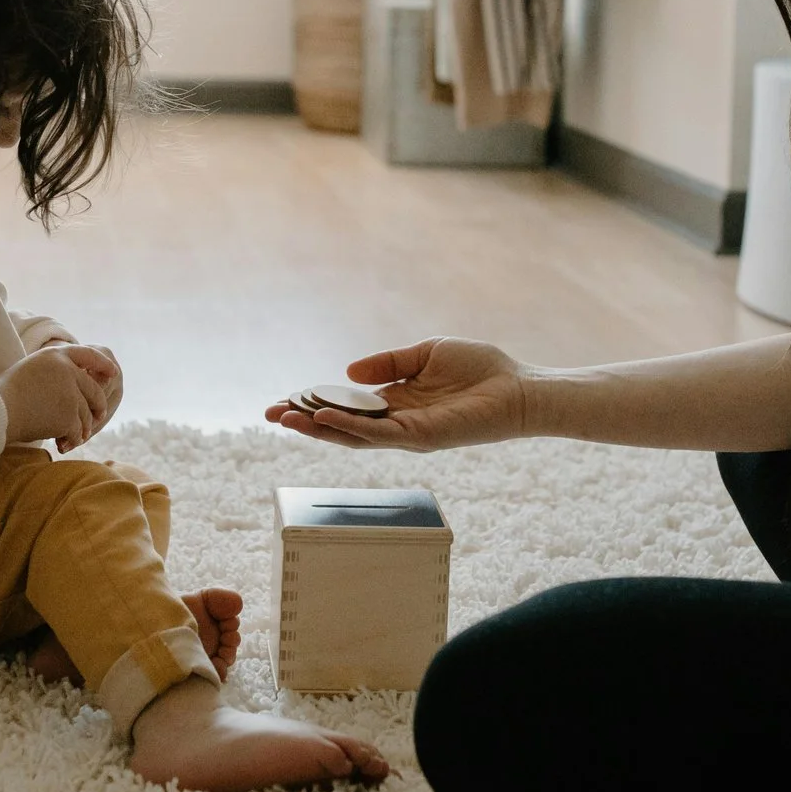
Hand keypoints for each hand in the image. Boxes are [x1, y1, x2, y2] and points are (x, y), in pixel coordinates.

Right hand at [0, 345, 112, 450]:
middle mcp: (67, 370)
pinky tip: (64, 445)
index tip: (113, 373)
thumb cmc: (6, 394)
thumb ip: (56, 372)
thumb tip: (78, 385)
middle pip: (94, 390)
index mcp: (56, 355)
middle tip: (98, 417)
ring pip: (86, 414)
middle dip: (98, 406)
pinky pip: (78, 430)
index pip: (87, 354)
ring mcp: (70, 393)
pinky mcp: (69, 415)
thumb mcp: (32, 370)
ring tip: (73, 438)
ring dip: (82, 428)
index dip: (102, 363)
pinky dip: (73, 439)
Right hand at [265, 338, 531, 450]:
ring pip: (353, 435)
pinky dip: (351, 426)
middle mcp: (397, 423)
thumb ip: (389, 362)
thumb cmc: (482, 369)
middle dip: (305, 421)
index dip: (315, 403)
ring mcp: (408, 434)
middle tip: (270, 413)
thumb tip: (348, 370)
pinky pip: (379, 434)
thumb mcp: (426, 353)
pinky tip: (327, 416)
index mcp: (397, 402)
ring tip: (286, 418)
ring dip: (318, 427)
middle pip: (342, 425)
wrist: (519, 388)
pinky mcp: (422, 438)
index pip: (347, 406)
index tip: (284, 398)